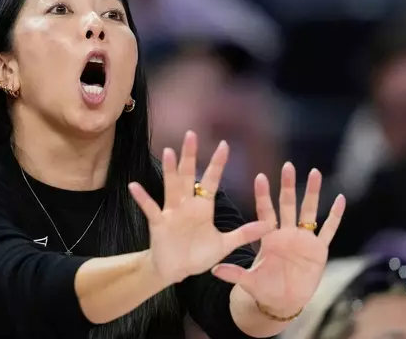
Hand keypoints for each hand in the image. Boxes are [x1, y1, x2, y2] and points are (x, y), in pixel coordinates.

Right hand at [129, 131, 274, 283]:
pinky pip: (150, 208)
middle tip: (191, 134)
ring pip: (171, 186)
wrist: (176, 271)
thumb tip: (270, 226)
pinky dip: (143, 198)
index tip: (224, 144)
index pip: (211, 180)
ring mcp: (171, 212)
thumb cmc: (198, 255)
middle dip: (190, 156)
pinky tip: (134, 186)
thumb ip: (245, 234)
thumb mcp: (225, 245)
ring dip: (170, 170)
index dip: (217, 164)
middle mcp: (186, 205)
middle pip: (188, 176)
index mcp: (203, 207)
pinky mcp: (159, 224)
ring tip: (169, 151)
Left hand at [212, 163, 345, 314]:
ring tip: (315, 172)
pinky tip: (340, 199)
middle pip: (287, 205)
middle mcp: (286, 234)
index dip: (263, 195)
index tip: (259, 176)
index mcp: (269, 238)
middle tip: (288, 165)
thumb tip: (214, 270)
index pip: (265, 211)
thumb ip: (234, 274)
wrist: (283, 302)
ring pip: (309, 211)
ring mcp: (304, 240)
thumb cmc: (264, 289)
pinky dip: (335, 216)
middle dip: (288, 185)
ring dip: (312, 192)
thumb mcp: (248, 281)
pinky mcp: (319, 250)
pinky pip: (329, 230)